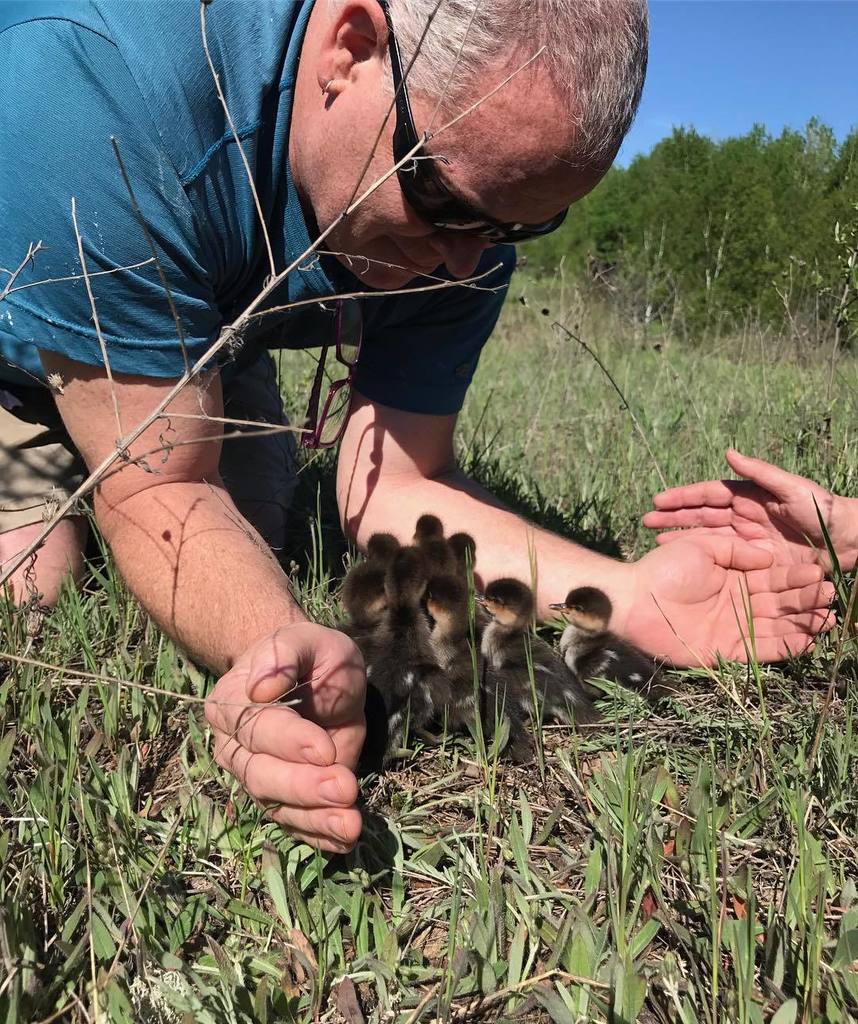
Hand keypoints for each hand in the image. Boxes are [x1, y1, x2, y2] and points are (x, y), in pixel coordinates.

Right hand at [205, 623, 365, 851]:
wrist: (316, 675)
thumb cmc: (310, 655)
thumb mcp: (305, 640)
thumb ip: (286, 654)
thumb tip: (262, 688)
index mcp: (232, 703)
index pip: (256, 729)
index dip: (290, 741)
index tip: (325, 749)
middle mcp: (236, 746)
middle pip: (261, 775)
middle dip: (303, 786)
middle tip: (344, 789)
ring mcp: (257, 776)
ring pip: (276, 805)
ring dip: (314, 818)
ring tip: (350, 825)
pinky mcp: (283, 798)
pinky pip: (295, 823)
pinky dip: (319, 835)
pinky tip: (344, 840)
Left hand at [618, 535, 833, 665]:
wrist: (634, 600)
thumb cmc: (663, 568)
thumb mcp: (703, 547)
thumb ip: (737, 552)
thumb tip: (770, 558)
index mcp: (734, 577)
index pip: (773, 577)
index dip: (796, 577)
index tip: (820, 572)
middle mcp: (738, 603)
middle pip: (780, 602)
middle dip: (806, 599)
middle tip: (831, 595)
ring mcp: (734, 627)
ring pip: (777, 626)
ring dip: (803, 624)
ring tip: (828, 618)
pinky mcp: (727, 651)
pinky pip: (762, 650)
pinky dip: (785, 647)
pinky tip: (808, 641)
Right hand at [642, 450, 856, 571]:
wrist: (849, 540)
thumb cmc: (824, 509)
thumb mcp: (792, 488)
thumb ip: (760, 472)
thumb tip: (728, 453)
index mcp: (750, 497)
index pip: (709, 496)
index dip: (684, 497)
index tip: (659, 500)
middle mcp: (744, 517)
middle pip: (701, 516)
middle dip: (673, 517)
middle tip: (645, 520)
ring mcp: (748, 540)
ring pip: (705, 537)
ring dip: (680, 537)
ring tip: (655, 541)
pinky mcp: (755, 561)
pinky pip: (721, 559)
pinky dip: (700, 558)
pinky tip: (683, 561)